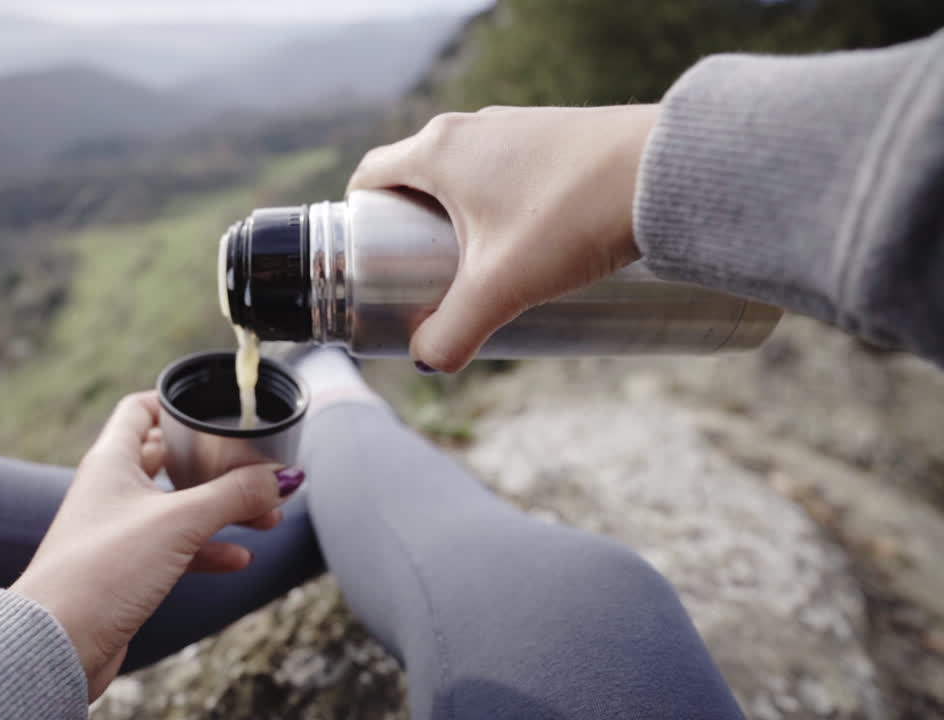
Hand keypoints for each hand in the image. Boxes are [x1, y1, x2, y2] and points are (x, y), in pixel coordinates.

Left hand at [10, 391, 301, 699]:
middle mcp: (111, 489)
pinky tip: (240, 558)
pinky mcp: (126, 570)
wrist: (58, 644)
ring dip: (222, 510)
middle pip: (170, 459)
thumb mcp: (180, 521)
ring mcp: (118, 530)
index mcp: (112, 460)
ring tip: (267, 517)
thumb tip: (286, 477)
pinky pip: (176, 548)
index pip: (142, 409)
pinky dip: (208, 550)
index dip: (177, 403)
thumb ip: (235, 495)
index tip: (216, 408)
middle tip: (260, 473)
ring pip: (179, 507)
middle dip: (219, 466)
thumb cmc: (104, 569)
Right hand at [348, 105, 659, 371]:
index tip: (367, 257)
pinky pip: (506, 168)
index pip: (371, 174)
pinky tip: (528, 242)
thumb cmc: (573, 216)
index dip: (359, 217)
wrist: (668, 170)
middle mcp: (472, 126)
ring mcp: (517, 126)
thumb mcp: (502, 287)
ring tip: (477, 266)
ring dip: (458, 215)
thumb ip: (455, 332)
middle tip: (420, 275)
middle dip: (408, 224)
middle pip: (415, 174)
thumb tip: (429, 363)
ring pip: (465, 171)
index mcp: (439, 150)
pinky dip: (499, 203)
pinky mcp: (556, 135)